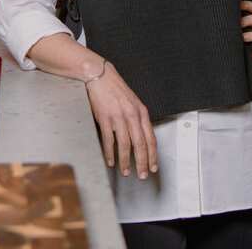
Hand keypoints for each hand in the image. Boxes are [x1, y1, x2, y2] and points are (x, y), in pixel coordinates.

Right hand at [85, 61, 157, 179]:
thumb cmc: (115, 89)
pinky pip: (109, 140)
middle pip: (140, 144)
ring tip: (126, 171)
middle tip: (141, 175)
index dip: (152, 155)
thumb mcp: (132, 102)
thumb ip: (138, 119)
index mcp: (141, 112)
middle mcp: (132, 115)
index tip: (152, 167)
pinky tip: (111, 161)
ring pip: (125, 145)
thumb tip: (141, 137)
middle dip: (142, 162)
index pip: (150, 138)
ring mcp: (118, 117)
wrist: (99, 76)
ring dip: (125, 161)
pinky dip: (110, 153)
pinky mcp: (104, 118)